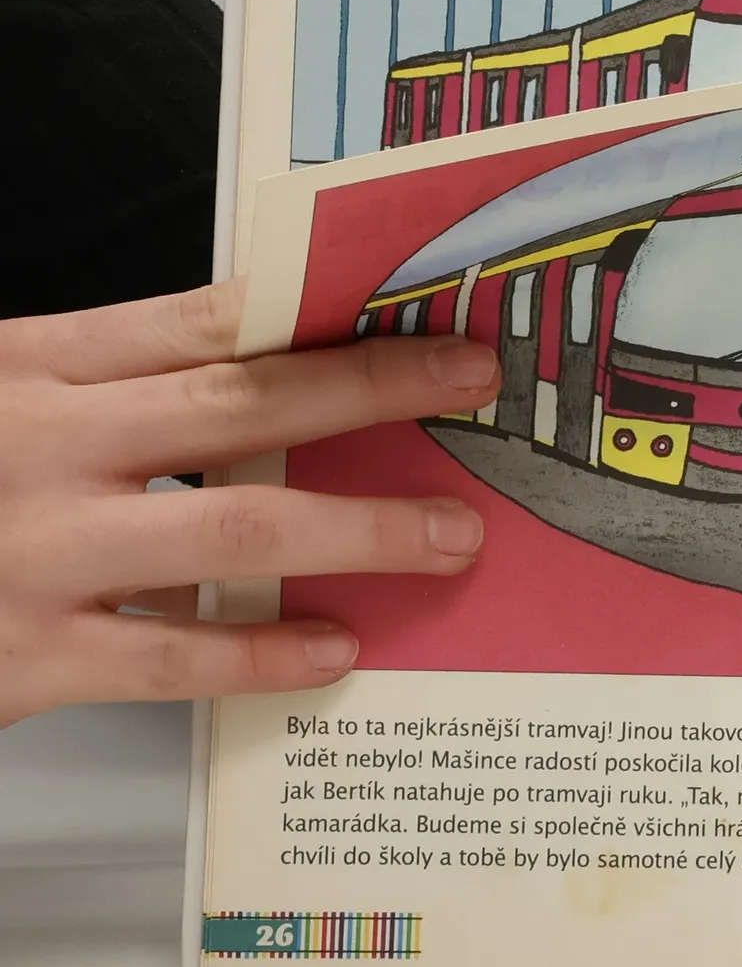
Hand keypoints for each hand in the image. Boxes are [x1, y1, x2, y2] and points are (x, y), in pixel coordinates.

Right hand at [0, 278, 501, 726]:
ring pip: (234, 522)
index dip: (324, 314)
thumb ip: (104, 398)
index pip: (201, 319)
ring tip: (448, 537)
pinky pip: (172, 655)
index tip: (418, 310)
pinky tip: (334, 649)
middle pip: (242, 401)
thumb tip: (261, 401)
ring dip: (358, 527)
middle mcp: (38, 443)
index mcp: (28, 366)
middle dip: (371, 388)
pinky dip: (263, 651)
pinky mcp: (24, 655)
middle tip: (471, 382)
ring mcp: (35, 550)